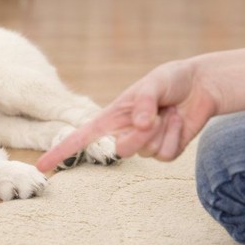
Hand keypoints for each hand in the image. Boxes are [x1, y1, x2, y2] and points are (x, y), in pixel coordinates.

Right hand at [37, 41, 244, 171]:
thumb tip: (139, 125)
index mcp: (112, 116)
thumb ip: (144, 102)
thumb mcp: (155, 82)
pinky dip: (177, 137)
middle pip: (122, 150)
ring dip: (164, 130)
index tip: (42, 165)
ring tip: (169, 112)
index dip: (60, 151)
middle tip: (155, 115)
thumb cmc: (171, 80)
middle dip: (140, 135)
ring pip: (147, 152)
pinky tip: (179, 122)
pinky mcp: (165, 151)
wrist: (201, 86)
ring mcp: (145, 144)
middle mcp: (125, 133)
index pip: (80, 137)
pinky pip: (167, 155)